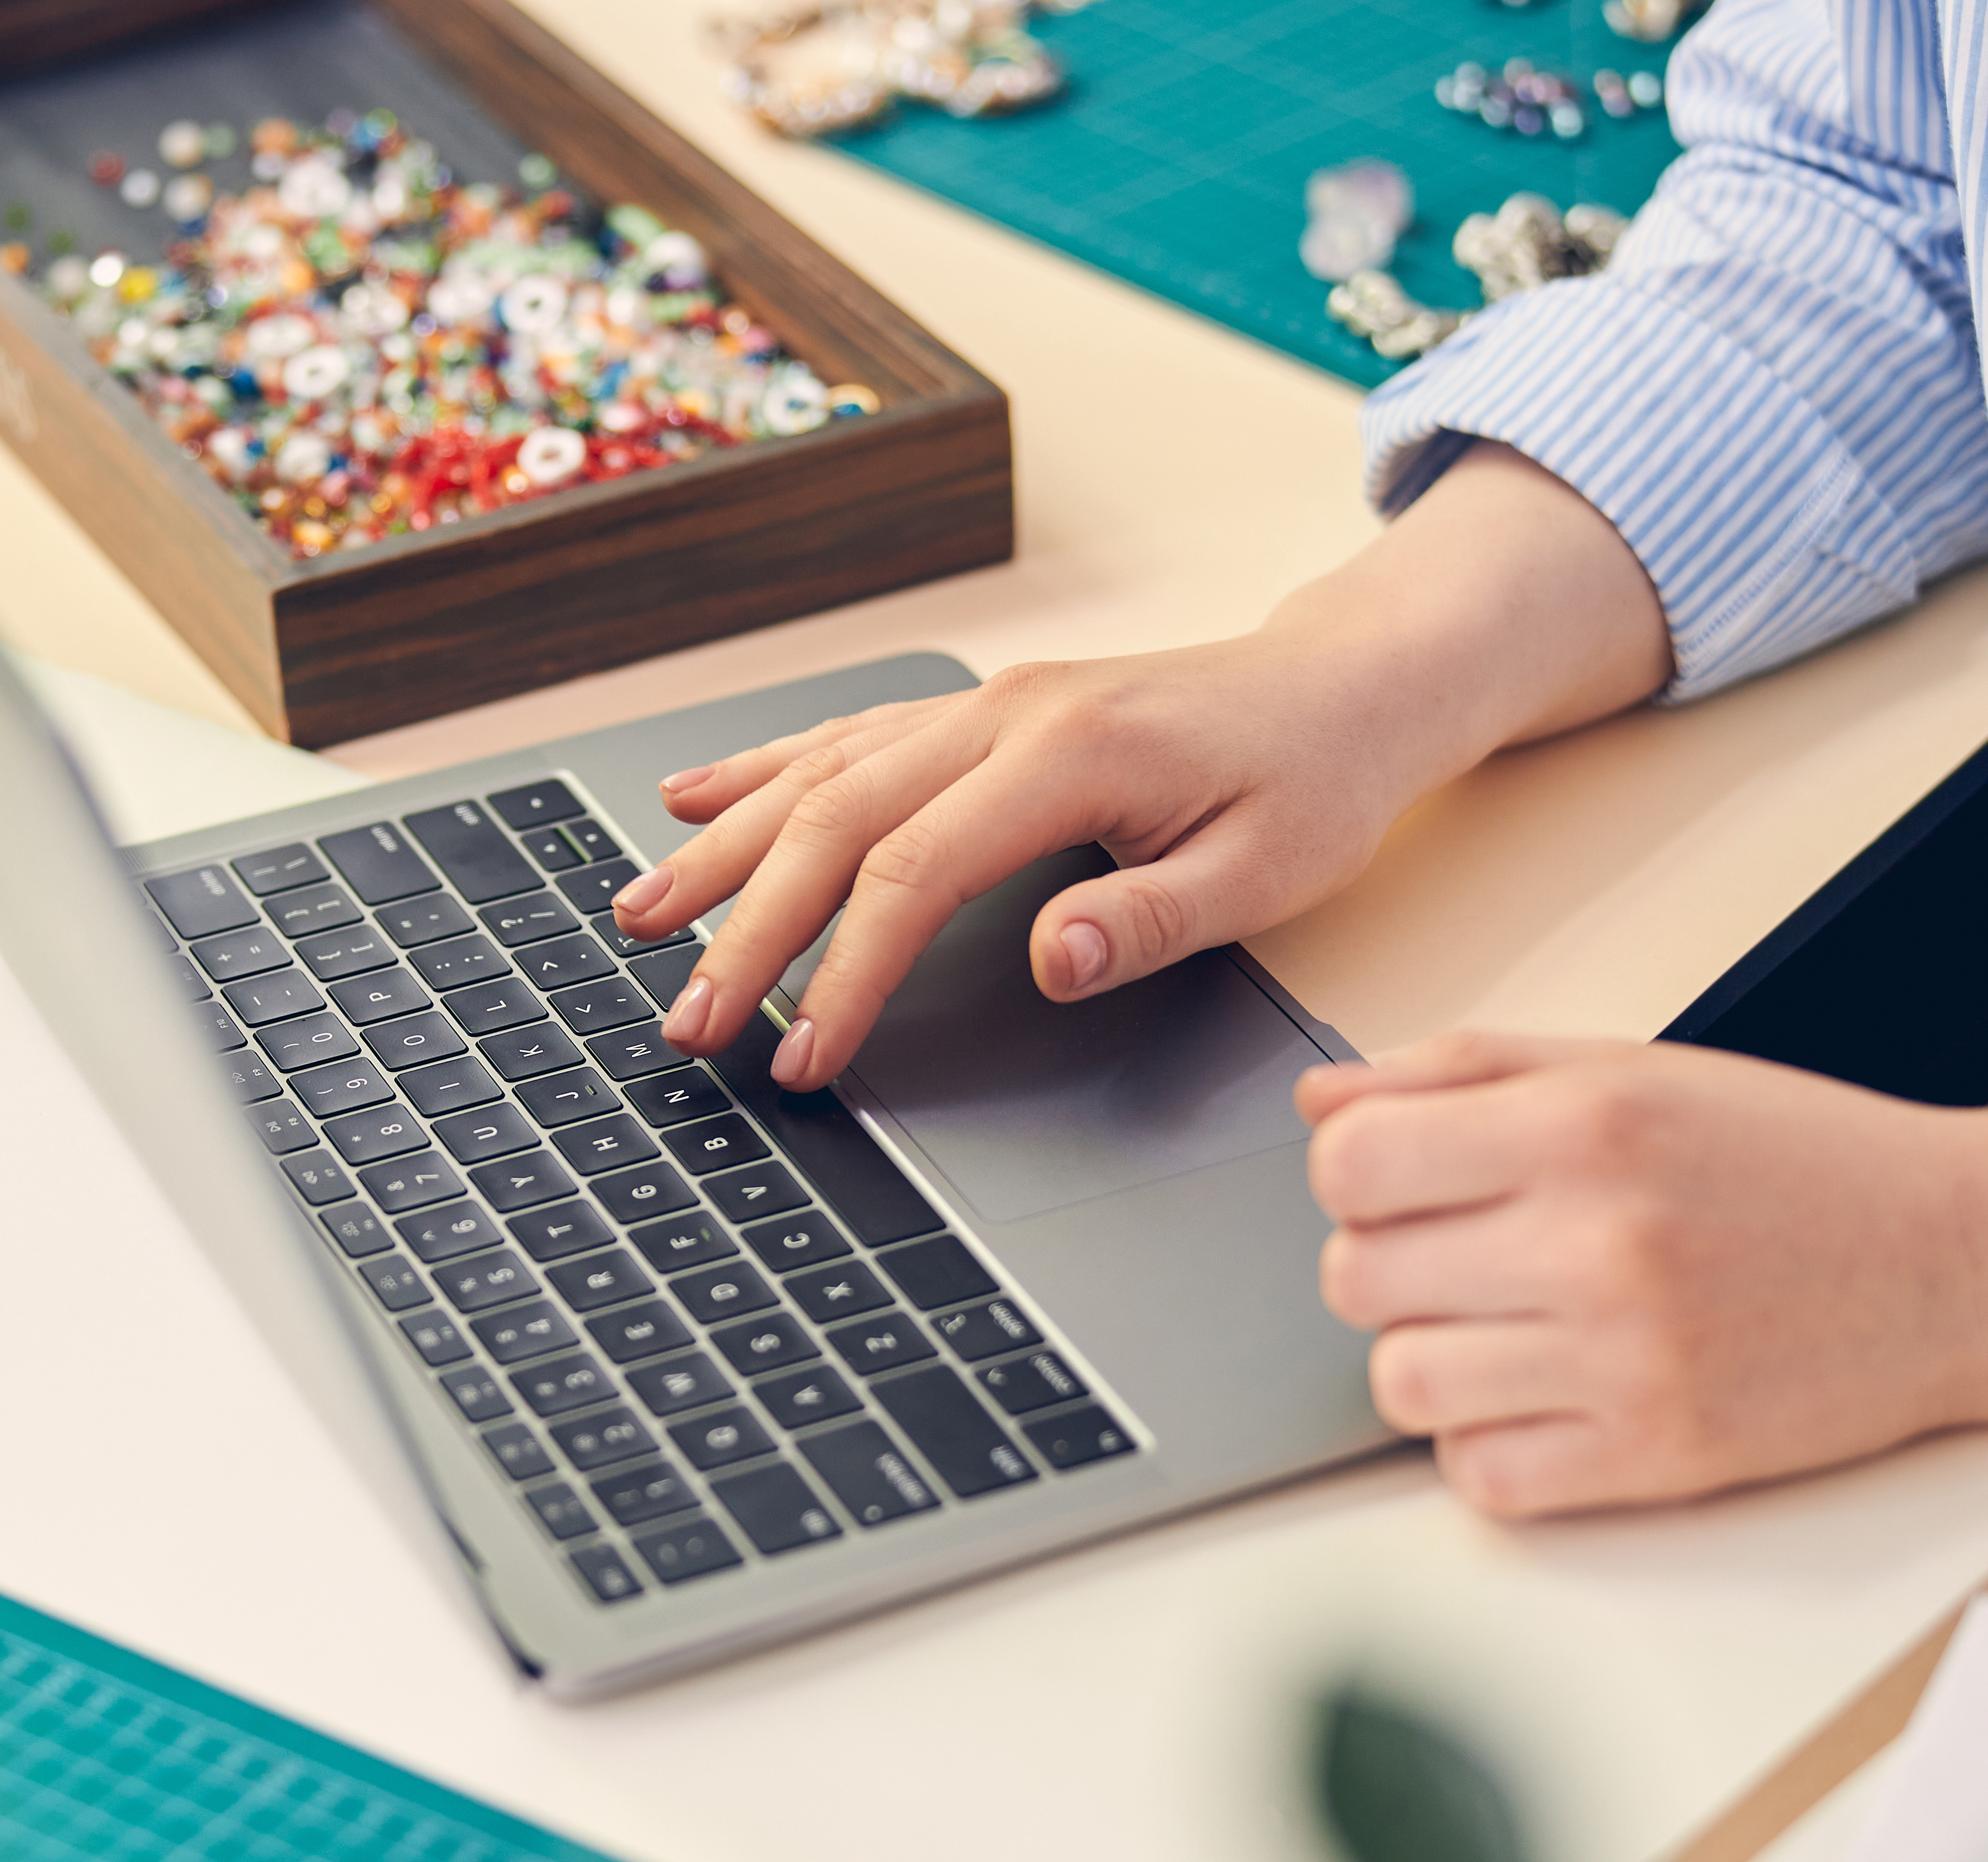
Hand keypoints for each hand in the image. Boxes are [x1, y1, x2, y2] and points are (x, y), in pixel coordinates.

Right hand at [623, 636, 1421, 1088]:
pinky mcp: (980, 712)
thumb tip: (1047, 961)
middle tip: (687, 1018)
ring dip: (724, 847)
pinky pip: (847, 737)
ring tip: (639, 915)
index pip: (915, 870)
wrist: (1348, 685)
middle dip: (747, 925)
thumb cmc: (1315, 779)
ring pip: (821, 773)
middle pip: (838, 822)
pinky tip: (694, 800)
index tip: (801, 1050)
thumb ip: (1149, 917)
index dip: (845, 967)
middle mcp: (1005, 714)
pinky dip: (763, 772)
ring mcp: (984, 705)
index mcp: (1069, 753)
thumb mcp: (1267, 869)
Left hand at [1304, 1034, 1987, 1513]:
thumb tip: (1319, 1096)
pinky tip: (1551, 1395)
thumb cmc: (1792, 1159)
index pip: (1347, 1164)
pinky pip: (1479, 1475)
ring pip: (1401, 1384)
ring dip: (1435, 1359)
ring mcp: (1625, 1358)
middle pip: (1356, 1278)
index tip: (1409, 1182)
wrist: (1963, 1261)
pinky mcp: (1657, 1455)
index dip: (1357, 1174)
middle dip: (1392, 1265)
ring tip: (1512, 1327)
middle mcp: (1595, 1242)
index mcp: (1581, 1127)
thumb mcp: (1631, 1071)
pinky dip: (1492, 1444)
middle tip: (1472, 1256)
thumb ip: (1465, 1073)